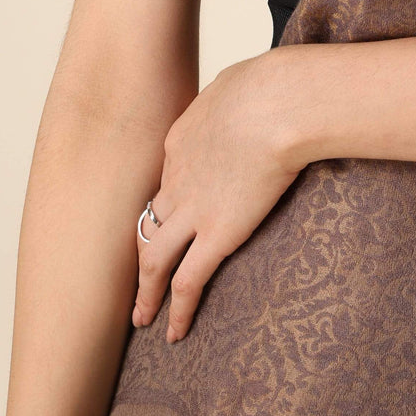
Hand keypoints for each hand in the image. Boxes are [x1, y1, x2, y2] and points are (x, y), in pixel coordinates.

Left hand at [131, 47, 325, 342]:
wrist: (280, 102)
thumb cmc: (272, 84)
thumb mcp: (239, 82)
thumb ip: (233, 99)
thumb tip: (245, 96)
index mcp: (181, 139)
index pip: (169, 177)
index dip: (170, 199)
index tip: (177, 214)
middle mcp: (176, 179)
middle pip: (149, 221)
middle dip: (141, 251)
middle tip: (136, 277)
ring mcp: (193, 210)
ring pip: (154, 259)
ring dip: (145, 292)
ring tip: (142, 318)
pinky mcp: (217, 236)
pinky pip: (187, 282)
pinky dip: (177, 311)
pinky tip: (174, 332)